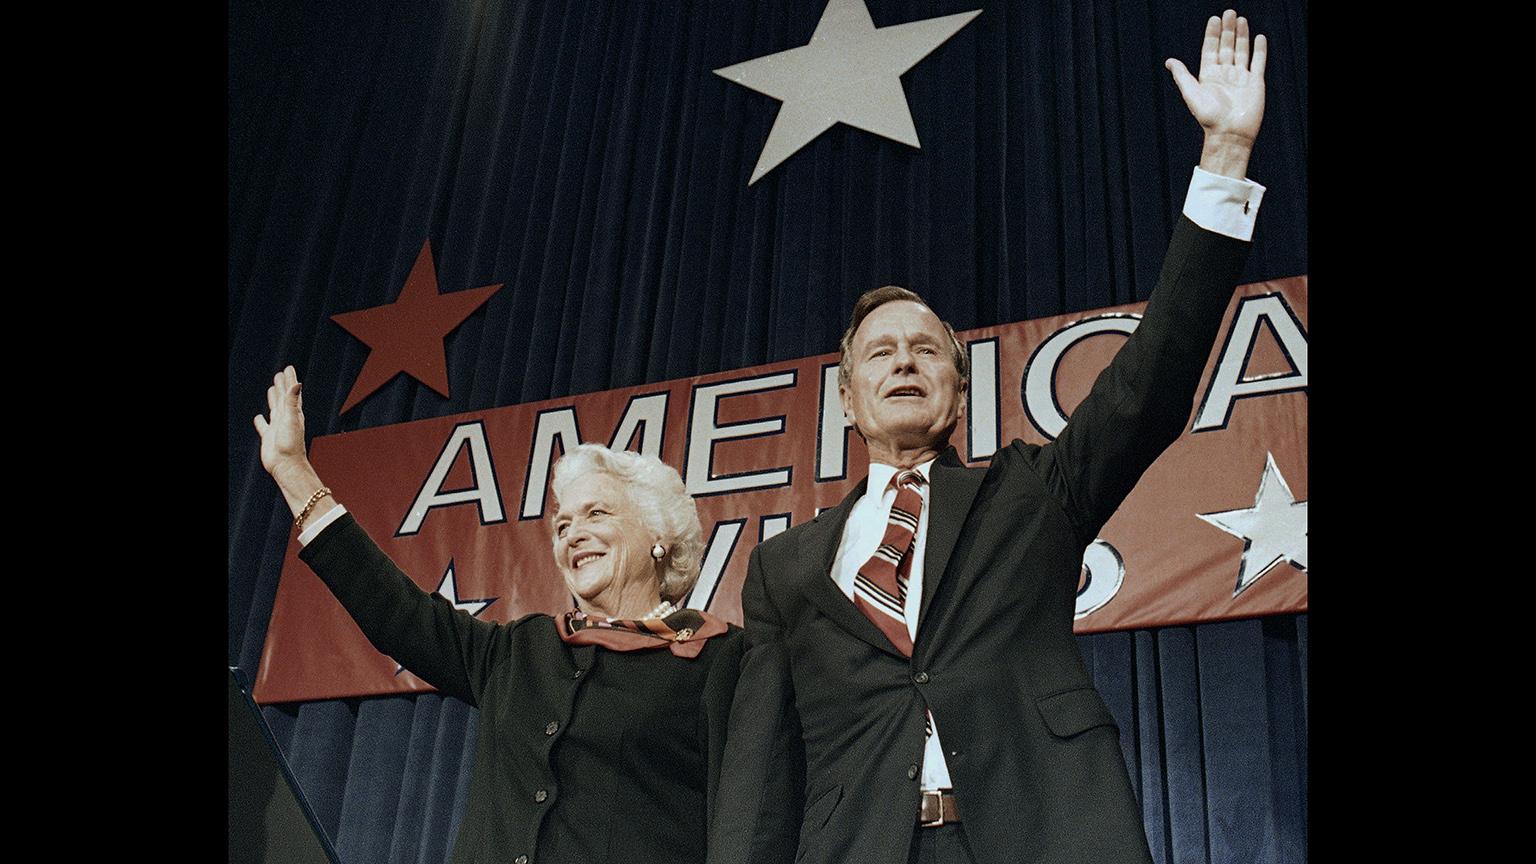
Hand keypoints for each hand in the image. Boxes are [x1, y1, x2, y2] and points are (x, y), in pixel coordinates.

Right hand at [253, 365, 308, 476]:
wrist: (286, 465)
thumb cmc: (291, 444)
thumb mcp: (292, 419)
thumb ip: (293, 401)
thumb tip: (297, 383)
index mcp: (293, 413)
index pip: (291, 392)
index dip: (289, 380)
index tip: (288, 368)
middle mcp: (286, 419)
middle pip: (283, 398)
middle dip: (281, 386)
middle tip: (280, 374)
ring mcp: (277, 427)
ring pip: (274, 409)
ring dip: (273, 399)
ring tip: (271, 389)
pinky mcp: (268, 437)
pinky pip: (263, 426)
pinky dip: (260, 421)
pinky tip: (258, 417)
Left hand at [1165, 10, 1265, 173]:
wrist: (1229, 133)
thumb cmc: (1209, 117)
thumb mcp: (1191, 93)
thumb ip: (1182, 76)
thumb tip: (1169, 61)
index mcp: (1209, 76)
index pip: (1210, 50)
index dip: (1212, 35)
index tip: (1214, 19)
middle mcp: (1225, 74)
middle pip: (1226, 46)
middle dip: (1228, 30)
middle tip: (1229, 12)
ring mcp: (1240, 77)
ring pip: (1241, 51)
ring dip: (1242, 35)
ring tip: (1241, 19)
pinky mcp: (1255, 82)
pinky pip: (1258, 62)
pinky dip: (1259, 50)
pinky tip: (1259, 38)